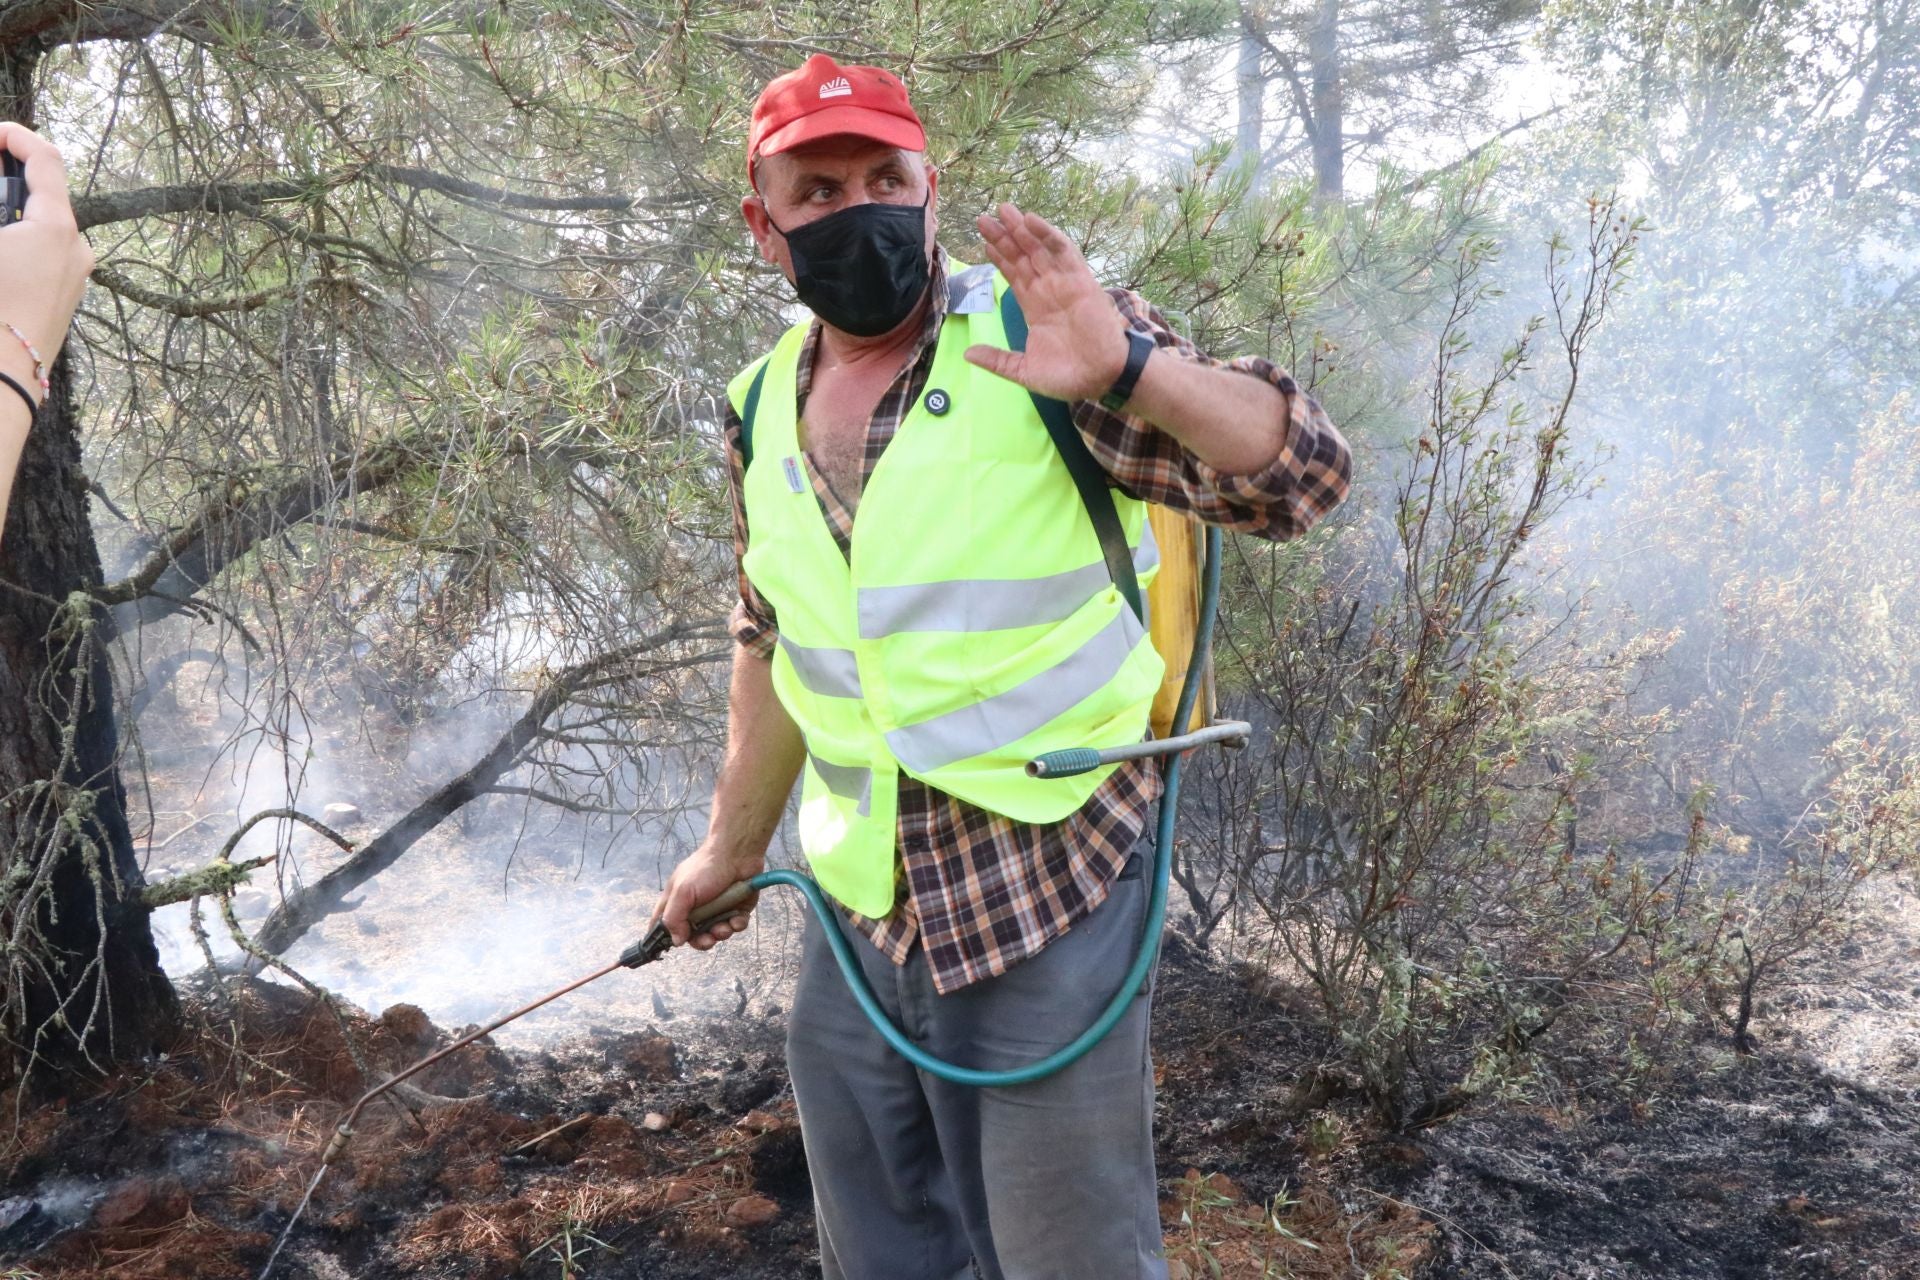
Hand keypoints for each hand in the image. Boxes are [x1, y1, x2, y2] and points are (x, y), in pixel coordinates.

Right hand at [0, 124, 92, 389]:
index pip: (45, 159)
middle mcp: (76, 249)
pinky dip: (16, 245)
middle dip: (6, 183)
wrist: (1, 379)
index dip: (16, 136)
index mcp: (56, 229)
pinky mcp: (64, 299)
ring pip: (40, 227)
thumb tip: (3, 203)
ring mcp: (74, 277)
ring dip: (10, 217)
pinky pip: (41, 256)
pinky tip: (1, 255)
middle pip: (42, 194)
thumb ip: (0, 205)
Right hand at [648, 841, 761, 951]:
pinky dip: (737, 924)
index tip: (669, 947)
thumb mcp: (683, 891)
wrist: (739, 853)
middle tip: (708, 939)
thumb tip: (676, 942)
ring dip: (720, 933)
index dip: (664, 937)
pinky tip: (738, 917)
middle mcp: (696, 908)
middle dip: (701, 941)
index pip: (663, 924)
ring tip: (725, 925)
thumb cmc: (707, 868)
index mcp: (678, 902)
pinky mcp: (736, 908)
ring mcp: (716, 909)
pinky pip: (735, 926)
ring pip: (716, 934)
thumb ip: (674, 917)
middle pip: (693, 936)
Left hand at [964, 201, 1129, 402]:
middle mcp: (1048, 290)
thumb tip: (967, 354)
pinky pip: (1063, 252)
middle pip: (1022, 257)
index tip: (983, 240)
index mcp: (1035, 307)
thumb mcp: (1023, 370)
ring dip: (1022, 229)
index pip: (1014, 275)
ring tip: (1003, 210)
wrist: (1100, 379)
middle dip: (1003, 237)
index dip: (999, 257)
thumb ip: (997, 360)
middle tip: (983, 218)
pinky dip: (1048, 234)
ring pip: (1039, 249)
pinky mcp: (1081, 280)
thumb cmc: (1067, 377)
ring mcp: (1064, 283)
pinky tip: (1031, 219)